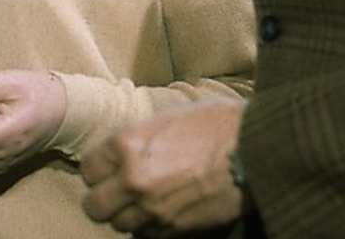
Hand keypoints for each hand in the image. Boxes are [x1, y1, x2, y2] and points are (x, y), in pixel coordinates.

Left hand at [79, 97, 245, 236]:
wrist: (256, 149)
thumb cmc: (218, 124)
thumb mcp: (169, 118)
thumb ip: (139, 139)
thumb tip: (123, 153)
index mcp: (127, 144)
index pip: (88, 170)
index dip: (99, 171)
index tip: (109, 171)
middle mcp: (133, 179)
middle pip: (94, 206)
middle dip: (104, 199)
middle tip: (118, 193)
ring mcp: (153, 208)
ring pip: (120, 225)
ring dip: (129, 216)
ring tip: (145, 202)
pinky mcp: (174, 229)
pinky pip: (147, 236)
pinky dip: (151, 228)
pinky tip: (164, 212)